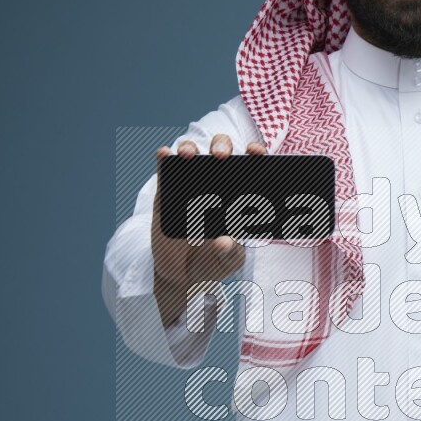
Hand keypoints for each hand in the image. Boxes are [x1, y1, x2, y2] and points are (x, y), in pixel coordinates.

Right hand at [151, 133, 266, 327]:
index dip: (254, 153)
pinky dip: (164, 157)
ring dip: (189, 147)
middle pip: (220, 151)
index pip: (250, 165)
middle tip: (221, 157)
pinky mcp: (166, 192)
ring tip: (190, 156)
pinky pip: (165, 168)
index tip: (256, 152)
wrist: (182, 275)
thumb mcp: (228, 261)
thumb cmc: (213, 262)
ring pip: (191, 153)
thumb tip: (225, 241)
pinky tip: (166, 155)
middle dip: (222, 146)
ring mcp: (189, 184)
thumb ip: (231, 253)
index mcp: (238, 194)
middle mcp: (215, 183)